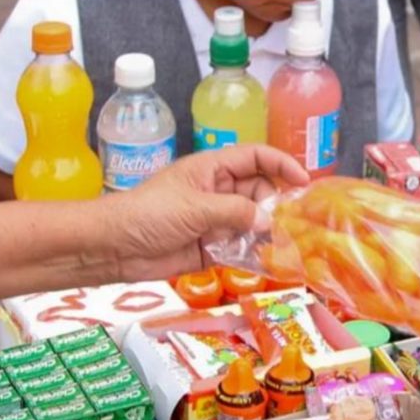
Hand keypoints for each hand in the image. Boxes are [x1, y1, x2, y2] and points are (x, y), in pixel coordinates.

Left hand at [101, 145, 308, 283]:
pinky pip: (242, 248)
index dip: (281, 164)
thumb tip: (269, 221)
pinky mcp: (213, 248)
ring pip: (254, 222)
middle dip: (276, 206)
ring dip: (268, 233)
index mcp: (212, 170)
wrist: (115, 248)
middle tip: (291, 224)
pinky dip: (255, 255)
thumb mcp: (195, 207)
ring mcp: (216, 221)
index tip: (303, 181)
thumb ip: (235, 212)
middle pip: (260, 193)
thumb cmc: (147, 214)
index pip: (255, 158)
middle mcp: (218, 192)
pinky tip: (268, 261)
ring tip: (285, 245)